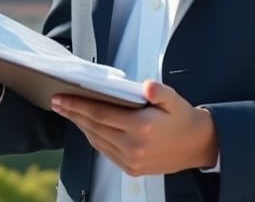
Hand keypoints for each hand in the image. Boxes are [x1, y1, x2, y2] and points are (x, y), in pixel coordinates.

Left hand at [50, 80, 217, 175]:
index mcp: (142, 127)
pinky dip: (93, 138)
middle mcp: (133, 146)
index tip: (61, 97)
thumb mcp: (174, 99)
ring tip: (68, 112)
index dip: (78, 105)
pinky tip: (87, 127)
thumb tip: (147, 86)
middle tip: (56, 102)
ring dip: (80, 126)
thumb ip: (159, 92)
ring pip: (97, 141)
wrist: (198, 146)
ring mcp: (131, 160)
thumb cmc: (182, 119)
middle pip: (93, 128)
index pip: (100, 114)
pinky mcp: (131, 168)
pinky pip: (105, 152)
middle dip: (73, 113)